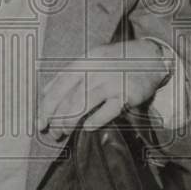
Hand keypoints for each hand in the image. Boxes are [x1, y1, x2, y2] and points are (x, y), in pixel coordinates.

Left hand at [38, 40, 168, 142]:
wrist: (150, 57)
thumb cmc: (115, 62)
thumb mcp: (90, 60)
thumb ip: (68, 75)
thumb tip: (45, 92)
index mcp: (84, 61)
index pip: (59, 84)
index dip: (46, 105)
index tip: (40, 121)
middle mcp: (96, 70)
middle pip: (68, 97)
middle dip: (56, 118)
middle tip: (52, 132)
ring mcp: (111, 82)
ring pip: (82, 104)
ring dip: (69, 122)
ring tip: (64, 132)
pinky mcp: (127, 94)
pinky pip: (106, 111)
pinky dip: (94, 121)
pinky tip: (87, 128)